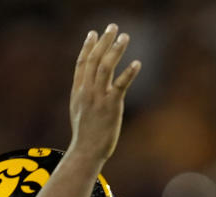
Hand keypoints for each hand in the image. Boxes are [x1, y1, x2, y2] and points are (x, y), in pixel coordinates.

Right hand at [69, 24, 141, 163]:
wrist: (86, 150)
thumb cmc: (85, 133)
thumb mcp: (78, 110)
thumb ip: (82, 94)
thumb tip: (86, 85)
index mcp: (78, 90)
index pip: (82, 62)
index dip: (88, 47)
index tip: (93, 33)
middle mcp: (87, 90)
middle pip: (94, 59)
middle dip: (103, 41)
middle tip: (112, 27)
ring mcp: (98, 97)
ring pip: (106, 67)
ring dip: (115, 50)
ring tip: (124, 36)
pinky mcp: (111, 106)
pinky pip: (120, 86)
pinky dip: (129, 73)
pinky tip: (137, 63)